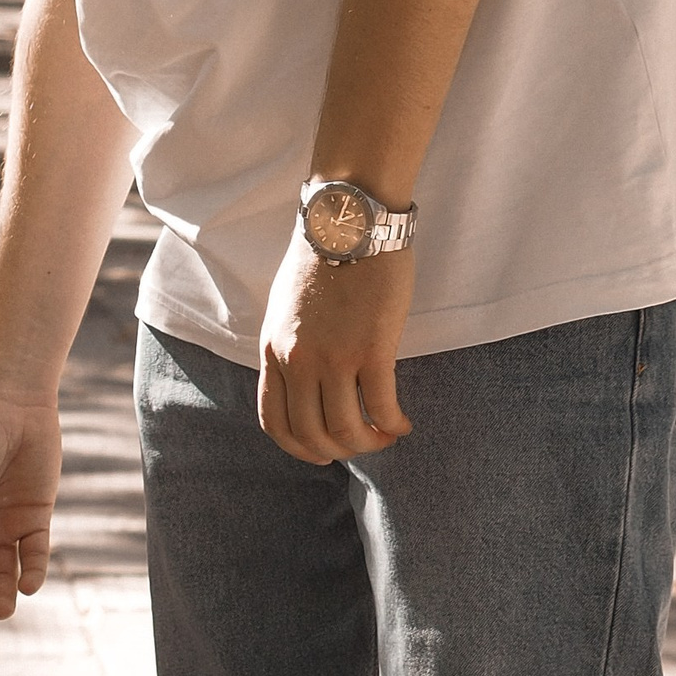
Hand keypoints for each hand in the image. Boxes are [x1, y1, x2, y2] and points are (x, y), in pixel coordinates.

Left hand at [258, 230, 414, 463]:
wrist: (347, 222)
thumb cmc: (321, 259)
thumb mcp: (283, 308)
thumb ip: (288, 346)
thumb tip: (301, 380)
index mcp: (272, 351)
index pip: (274, 422)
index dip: (299, 449)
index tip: (322, 453)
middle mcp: (296, 360)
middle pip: (311, 434)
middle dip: (340, 450)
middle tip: (363, 444)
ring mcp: (332, 357)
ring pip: (346, 429)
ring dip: (369, 443)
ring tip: (386, 434)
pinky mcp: (371, 348)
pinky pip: (380, 406)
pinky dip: (393, 424)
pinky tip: (403, 423)